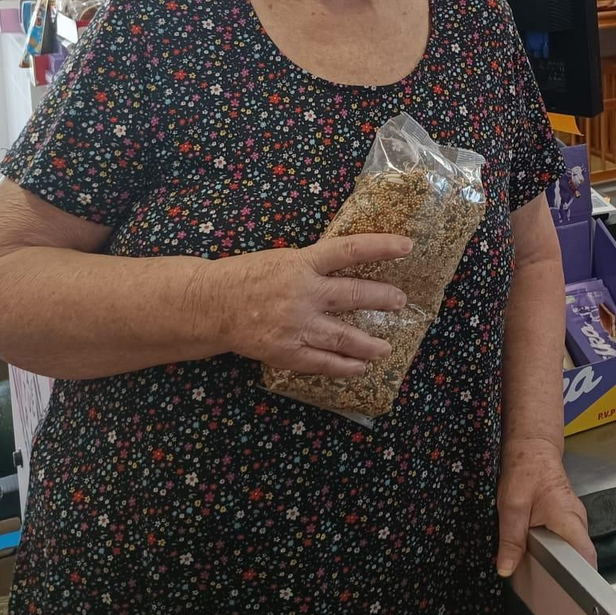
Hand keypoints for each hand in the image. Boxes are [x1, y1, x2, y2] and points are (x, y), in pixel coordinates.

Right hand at [197, 234, 412, 376]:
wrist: (208, 304)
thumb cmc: (247, 276)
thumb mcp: (284, 259)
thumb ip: (315, 266)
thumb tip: (353, 267)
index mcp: (302, 263)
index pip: (350, 250)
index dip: (382, 246)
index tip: (407, 246)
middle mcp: (302, 293)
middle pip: (354, 295)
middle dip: (383, 298)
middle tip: (401, 302)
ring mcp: (295, 324)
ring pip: (343, 336)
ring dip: (369, 343)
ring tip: (386, 347)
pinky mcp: (285, 351)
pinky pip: (322, 362)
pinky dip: (344, 366)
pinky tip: (359, 368)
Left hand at [496, 435, 594, 576]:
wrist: (532, 447)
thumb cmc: (526, 469)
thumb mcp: (512, 505)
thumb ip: (510, 539)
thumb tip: (506, 568)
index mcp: (569, 518)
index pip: (586, 554)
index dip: (581, 575)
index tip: (569, 588)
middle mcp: (577, 520)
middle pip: (579, 556)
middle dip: (563, 571)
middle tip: (542, 579)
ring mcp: (574, 520)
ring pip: (570, 549)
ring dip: (556, 559)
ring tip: (537, 565)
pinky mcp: (566, 520)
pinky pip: (564, 541)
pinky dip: (552, 549)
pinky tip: (536, 551)